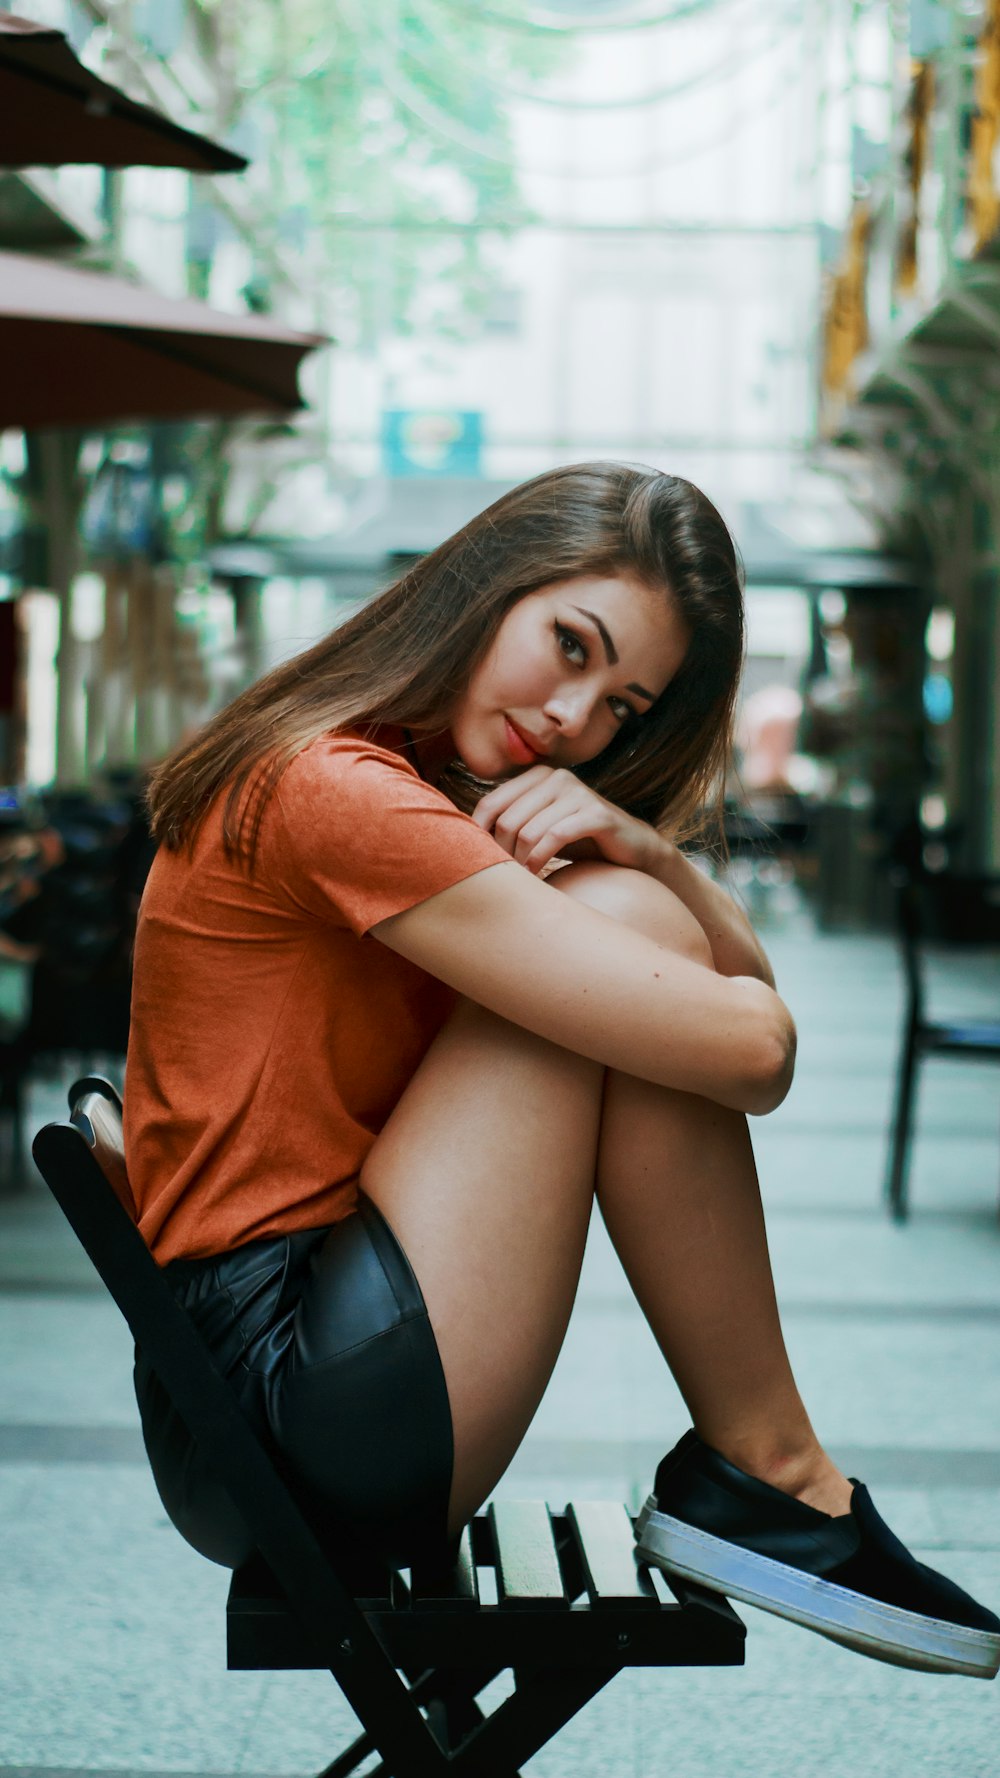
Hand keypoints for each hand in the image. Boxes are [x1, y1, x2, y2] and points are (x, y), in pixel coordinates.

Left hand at [472, 765, 662, 875]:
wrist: (631, 849)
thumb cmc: (577, 840)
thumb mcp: (538, 826)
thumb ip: (510, 822)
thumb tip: (462, 836)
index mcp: (537, 776)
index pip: (490, 803)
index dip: (480, 835)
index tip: (483, 860)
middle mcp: (556, 777)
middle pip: (507, 820)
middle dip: (502, 853)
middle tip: (507, 875)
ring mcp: (578, 793)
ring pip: (528, 830)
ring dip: (521, 861)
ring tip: (522, 878)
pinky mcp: (597, 813)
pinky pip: (555, 836)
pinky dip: (541, 859)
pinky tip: (538, 874)